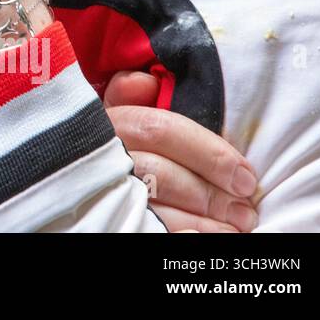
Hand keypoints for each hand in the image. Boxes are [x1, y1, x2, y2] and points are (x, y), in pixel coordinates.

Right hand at [104, 70, 257, 231]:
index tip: (245, 176)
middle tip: (246, 210)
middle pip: (161, 174)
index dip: (208, 153)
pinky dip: (185, 235)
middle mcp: (103, 156)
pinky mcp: (110, 219)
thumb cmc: (112, 142)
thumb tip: (144, 81)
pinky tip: (207, 237)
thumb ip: (128, 94)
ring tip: (235, 228)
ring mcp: (106, 192)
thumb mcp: (113, 111)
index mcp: (109, 123)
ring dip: (205, 223)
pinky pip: (153, 232)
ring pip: (157, 210)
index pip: (160, 130)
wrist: (74, 180)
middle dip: (211, 194)